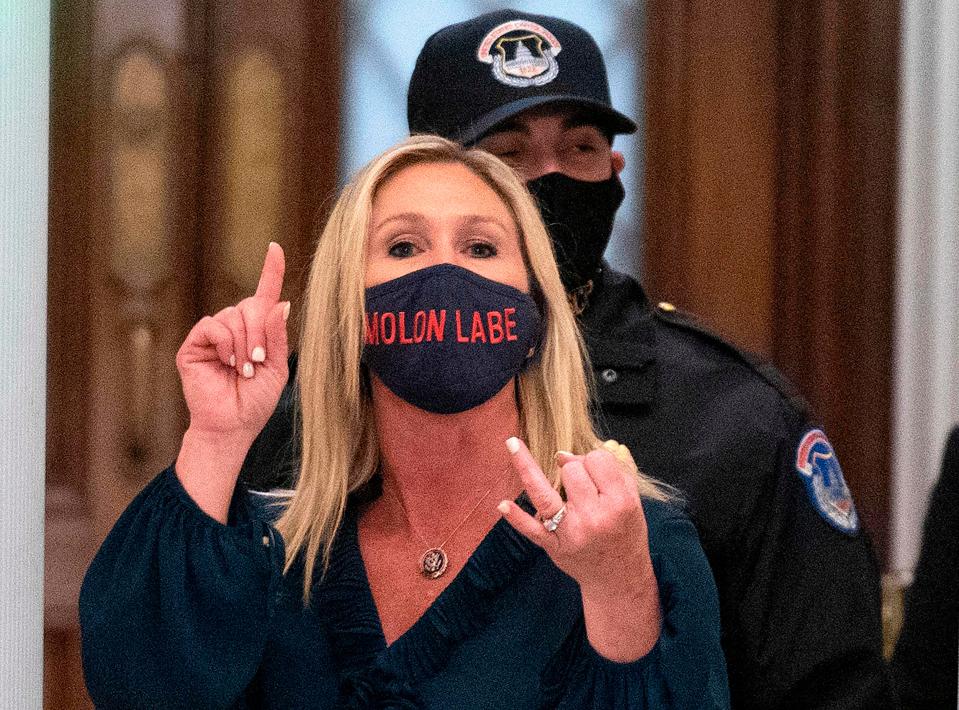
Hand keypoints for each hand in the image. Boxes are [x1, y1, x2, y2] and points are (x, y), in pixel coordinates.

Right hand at [175, 242, 289, 443]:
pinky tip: (228, 362)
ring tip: (242, 369)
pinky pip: (213, 326)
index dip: (270, 271)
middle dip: (260, 334)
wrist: (232, 425)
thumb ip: (277, 337)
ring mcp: (212, 334)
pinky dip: (225, 343)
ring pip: (233, 316)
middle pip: (251, 305)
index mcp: (257, 331)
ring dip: (244, 344)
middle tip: (257, 362)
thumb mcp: (276, 368)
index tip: (274, 248)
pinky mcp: (194, 344)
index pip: (264, 294)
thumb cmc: (255, 401)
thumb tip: (282, 303)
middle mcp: (234, 327)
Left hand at [498, 437, 652, 593]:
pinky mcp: (554, 546)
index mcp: (620, 502)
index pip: (597, 460)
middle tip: (582, 486)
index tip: (594, 471)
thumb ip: (612, 470)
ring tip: (511, 444)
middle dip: (573, 469)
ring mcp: (571, 532)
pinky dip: (517, 518)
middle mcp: (595, 517)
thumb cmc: (626, 532)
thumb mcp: (632, 501)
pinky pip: (531, 529)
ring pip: (546, 490)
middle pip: (571, 470)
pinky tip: (503, 505)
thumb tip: (569, 454)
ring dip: (527, 466)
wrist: (619, 578)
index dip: (593, 460)